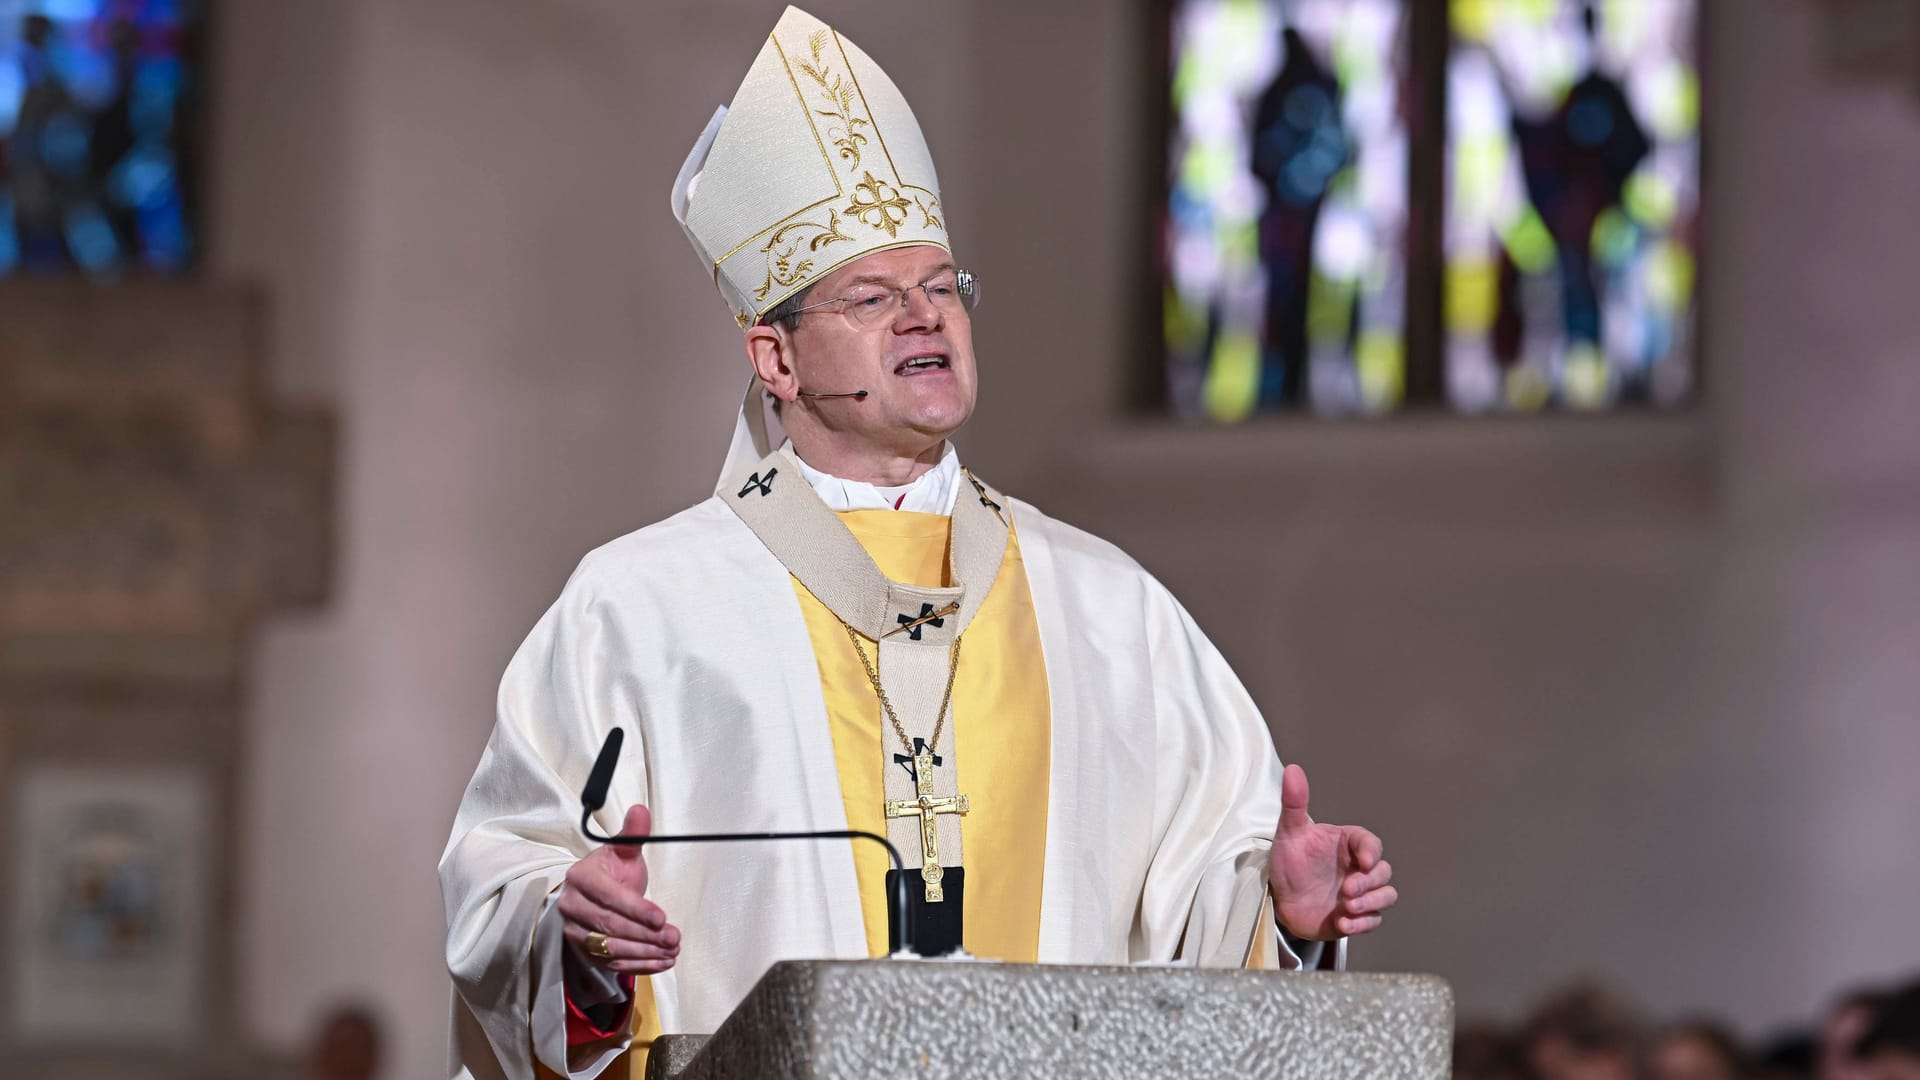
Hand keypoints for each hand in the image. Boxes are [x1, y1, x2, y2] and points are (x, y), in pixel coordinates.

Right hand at [558, 805, 680, 973]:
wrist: (592, 895)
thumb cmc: (611, 872)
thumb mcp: (623, 851)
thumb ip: (633, 834)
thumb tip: (640, 810)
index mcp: (581, 878)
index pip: (608, 897)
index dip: (636, 909)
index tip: (662, 918)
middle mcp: (572, 906)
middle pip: (611, 926)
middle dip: (645, 934)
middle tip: (673, 937)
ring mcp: (575, 932)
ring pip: (611, 948)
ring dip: (645, 952)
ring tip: (672, 950)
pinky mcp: (583, 953)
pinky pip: (611, 964)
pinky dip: (639, 965)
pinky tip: (662, 962)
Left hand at [1268, 764, 1395, 940]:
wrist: (1280, 899)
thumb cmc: (1289, 862)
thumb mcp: (1289, 832)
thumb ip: (1294, 803)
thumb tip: (1292, 770)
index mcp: (1348, 844)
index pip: (1371, 843)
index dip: (1372, 851)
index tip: (1364, 861)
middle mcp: (1358, 868)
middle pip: (1383, 872)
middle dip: (1369, 883)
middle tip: (1346, 890)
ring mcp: (1360, 893)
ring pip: (1386, 896)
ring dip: (1372, 904)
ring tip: (1347, 908)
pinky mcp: (1357, 916)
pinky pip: (1373, 920)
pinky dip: (1363, 923)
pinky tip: (1344, 923)